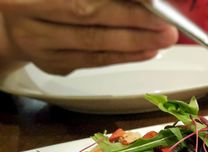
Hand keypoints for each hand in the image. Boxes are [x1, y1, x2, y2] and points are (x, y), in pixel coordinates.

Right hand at [0, 0, 177, 74]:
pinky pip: (94, 62)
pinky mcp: (52, 64)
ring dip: (134, 43)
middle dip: (134, 22)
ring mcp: (39, 45)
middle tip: (166, 25)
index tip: (152, 2)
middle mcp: (29, 18)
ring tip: (163, 39)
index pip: (81, 0)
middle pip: (89, 19)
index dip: (121, 3)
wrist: (8, 22)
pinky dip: (123, 57)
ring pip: (93, 45)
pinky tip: (147, 51)